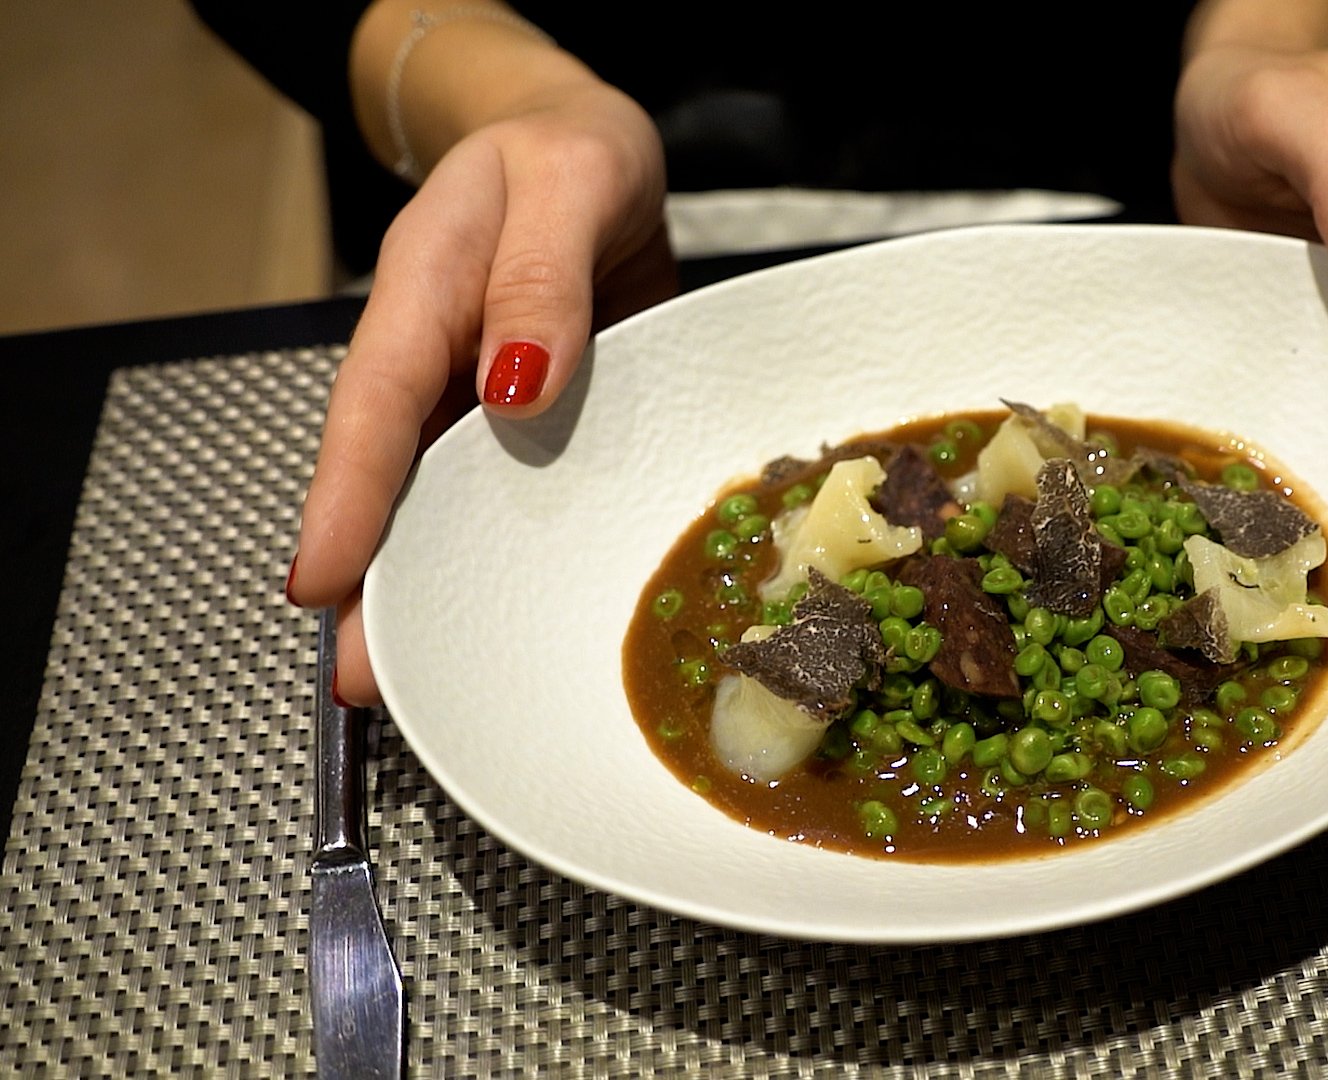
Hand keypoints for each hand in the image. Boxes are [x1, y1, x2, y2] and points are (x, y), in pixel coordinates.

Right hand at [287, 81, 675, 704]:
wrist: (593, 151)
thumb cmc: (573, 157)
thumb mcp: (572, 180)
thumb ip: (543, 276)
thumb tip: (519, 385)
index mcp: (424, 291)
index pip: (376, 403)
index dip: (346, 495)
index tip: (320, 577)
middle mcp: (440, 357)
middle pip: (394, 477)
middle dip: (373, 577)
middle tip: (361, 677)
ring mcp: (481, 398)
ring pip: (446, 501)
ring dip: (434, 586)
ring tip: (423, 681)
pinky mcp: (534, 424)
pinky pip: (514, 494)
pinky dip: (507, 557)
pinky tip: (514, 619)